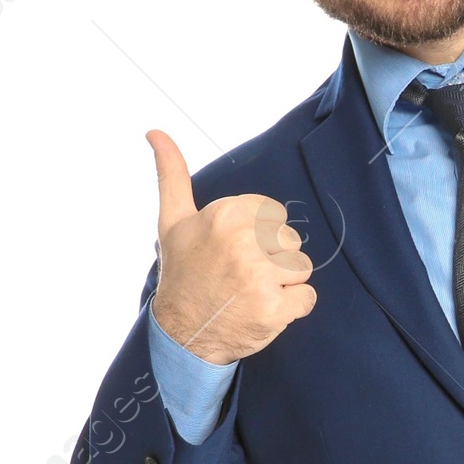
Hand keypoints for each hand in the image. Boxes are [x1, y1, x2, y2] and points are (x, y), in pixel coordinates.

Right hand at [147, 130, 315, 364]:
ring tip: (252, 292)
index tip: (234, 251)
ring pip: (302, 268)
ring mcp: (259, 277)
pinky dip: (292, 308)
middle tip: (241, 275)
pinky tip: (264, 310)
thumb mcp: (173, 220)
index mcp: (224, 215)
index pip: (274, 214)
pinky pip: (307, 298)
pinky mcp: (274, 309)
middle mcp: (242, 243)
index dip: (259, 234)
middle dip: (272, 258)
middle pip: (290, 240)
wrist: (181, 333)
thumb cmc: (182, 272)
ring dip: (284, 284)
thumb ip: (171, 174)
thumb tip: (155, 131)